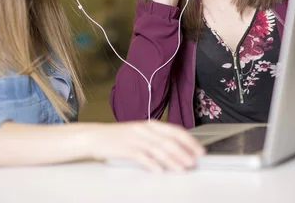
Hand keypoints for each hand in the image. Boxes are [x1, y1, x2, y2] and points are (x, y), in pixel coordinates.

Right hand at [88, 120, 204, 171]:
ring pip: (158, 149)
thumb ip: (157, 139)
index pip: (175, 130)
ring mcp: (135, 138)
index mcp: (151, 124)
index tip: (200, 150)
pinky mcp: (125, 148)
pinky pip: (141, 156)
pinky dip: (151, 164)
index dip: (189, 140)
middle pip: (168, 140)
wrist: (94, 136)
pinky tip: (159, 171)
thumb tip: (178, 150)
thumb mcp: (140, 134)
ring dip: (172, 159)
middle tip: (194, 161)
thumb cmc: (119, 137)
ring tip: (182, 168)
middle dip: (184, 151)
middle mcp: (144, 130)